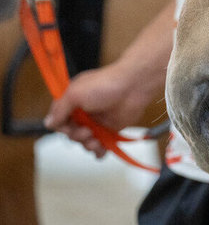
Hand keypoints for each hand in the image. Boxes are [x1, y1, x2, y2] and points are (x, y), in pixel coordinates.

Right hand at [45, 60, 160, 157]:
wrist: (134, 86)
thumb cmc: (105, 85)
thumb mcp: (75, 94)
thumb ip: (60, 110)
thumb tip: (48, 123)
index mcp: (73, 100)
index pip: (58, 119)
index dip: (61, 127)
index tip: (68, 127)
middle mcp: (83, 111)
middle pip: (70, 133)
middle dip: (76, 136)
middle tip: (87, 132)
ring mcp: (97, 120)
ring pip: (84, 141)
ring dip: (88, 145)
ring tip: (96, 141)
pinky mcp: (110, 128)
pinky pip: (101, 144)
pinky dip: (99, 150)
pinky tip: (101, 151)